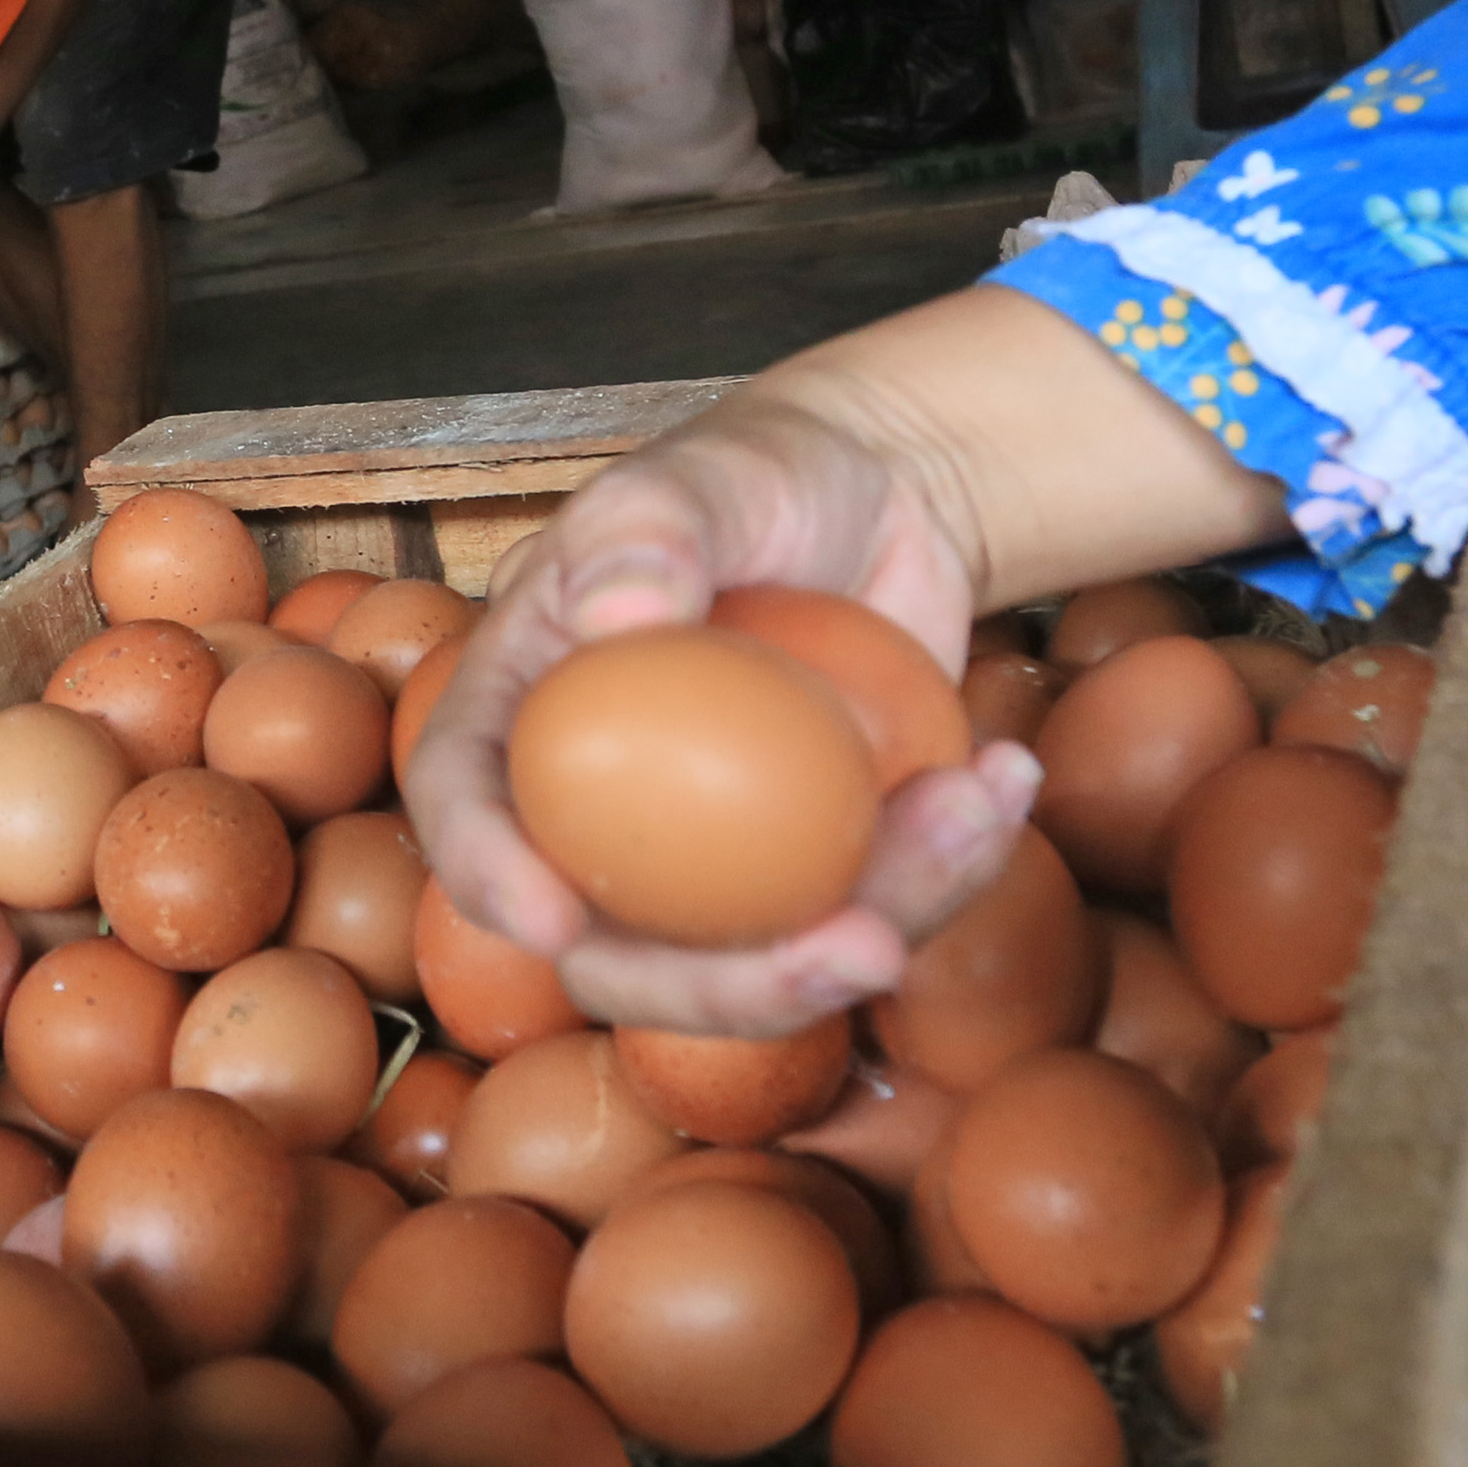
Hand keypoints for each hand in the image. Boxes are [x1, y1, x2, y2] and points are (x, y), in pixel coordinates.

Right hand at [401, 396, 1047, 1035]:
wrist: (877, 500)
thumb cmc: (754, 475)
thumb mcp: (691, 478)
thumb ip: (644, 533)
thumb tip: (616, 618)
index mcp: (522, 722)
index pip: (466, 811)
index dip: (489, 880)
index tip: (554, 922)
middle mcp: (597, 820)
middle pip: (618, 957)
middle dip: (731, 991)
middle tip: (855, 952)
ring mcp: (707, 866)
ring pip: (763, 963)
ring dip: (885, 919)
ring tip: (974, 807)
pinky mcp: (811, 874)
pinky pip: (869, 913)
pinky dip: (949, 872)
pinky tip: (1001, 786)